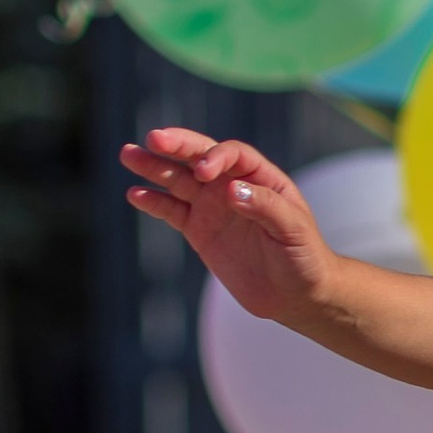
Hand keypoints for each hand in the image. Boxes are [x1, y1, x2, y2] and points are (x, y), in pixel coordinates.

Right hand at [122, 131, 332, 323]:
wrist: (295, 293)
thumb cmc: (304, 256)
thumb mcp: (292, 230)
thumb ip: (265, 207)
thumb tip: (230, 189)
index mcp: (261, 177)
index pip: (232, 154)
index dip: (216, 157)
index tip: (203, 173)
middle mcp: (232, 185)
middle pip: (199, 157)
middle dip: (177, 146)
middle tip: (152, 138)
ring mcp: (213, 207)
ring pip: (178, 180)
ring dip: (154, 167)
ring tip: (128, 154)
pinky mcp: (199, 230)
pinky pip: (172, 211)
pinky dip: (153, 202)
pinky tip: (135, 194)